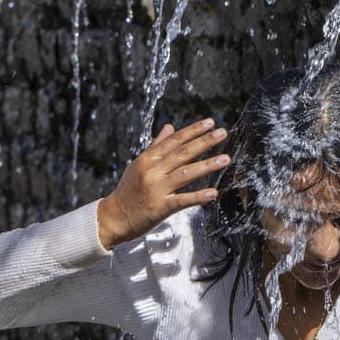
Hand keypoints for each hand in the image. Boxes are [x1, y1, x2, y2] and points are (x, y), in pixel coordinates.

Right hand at [97, 118, 229, 249]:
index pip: (174, 141)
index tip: (210, 122)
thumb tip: (170, 127)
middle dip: (204, 142)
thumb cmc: (128, 190)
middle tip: (222, 133)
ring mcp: (157, 189)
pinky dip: (198, 196)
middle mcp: (153, 171)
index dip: (193, 131)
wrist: (113, 217)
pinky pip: (182, 200)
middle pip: (182, 153)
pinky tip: (213, 193)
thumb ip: (156, 145)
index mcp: (148, 159)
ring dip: (207, 166)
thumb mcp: (139, 164)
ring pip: (185, 174)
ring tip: (225, 159)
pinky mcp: (160, 207)